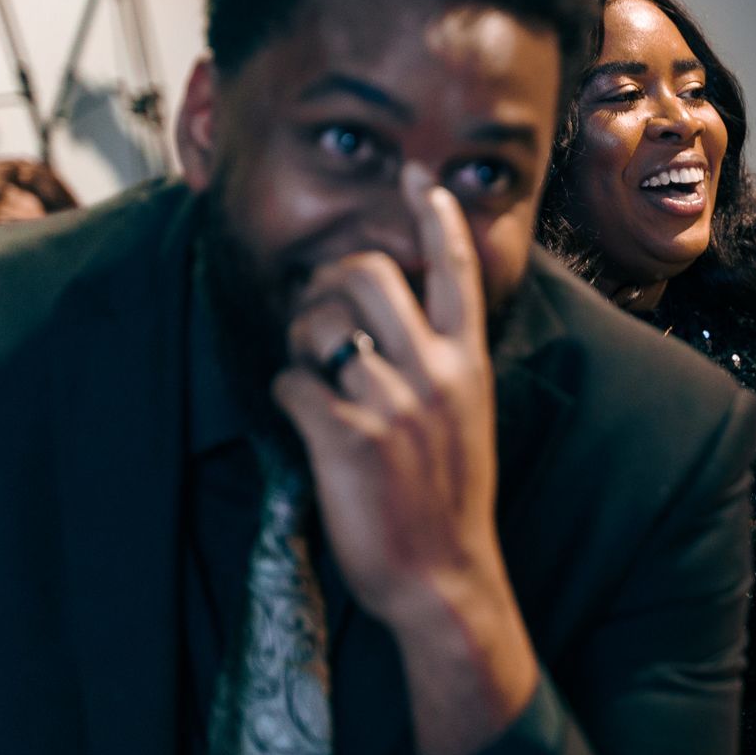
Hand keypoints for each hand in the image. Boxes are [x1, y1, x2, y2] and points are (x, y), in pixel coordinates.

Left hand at [273, 163, 537, 754]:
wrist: (444, 576)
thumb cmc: (450, 500)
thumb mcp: (467, 418)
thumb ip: (440, 365)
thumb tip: (391, 320)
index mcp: (468, 363)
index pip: (456, 272)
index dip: (434, 218)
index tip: (418, 179)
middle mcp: (435, 372)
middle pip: (367, 272)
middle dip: (327, 283)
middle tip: (320, 317)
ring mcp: (392, 402)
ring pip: (320, 321)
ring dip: (300, 339)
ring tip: (312, 372)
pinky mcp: (348, 436)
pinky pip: (292, 382)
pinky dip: (287, 395)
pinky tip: (306, 423)